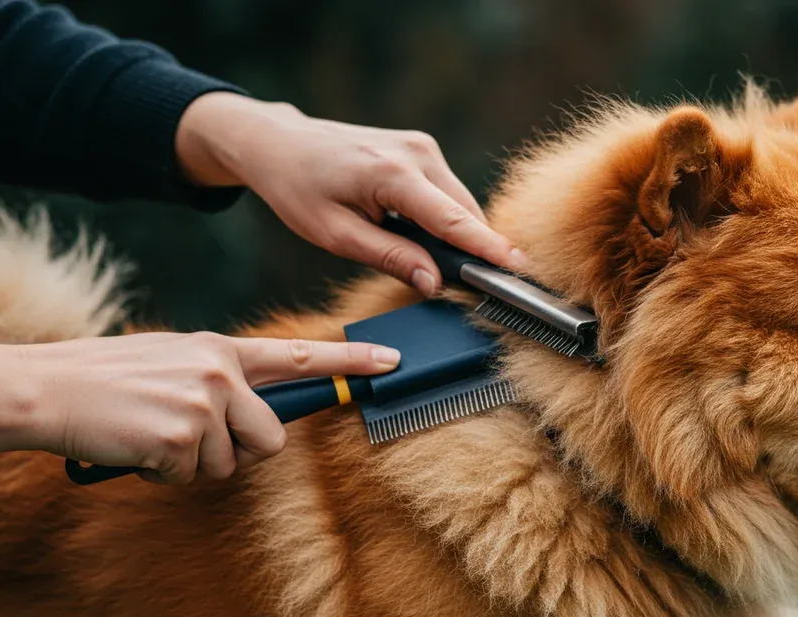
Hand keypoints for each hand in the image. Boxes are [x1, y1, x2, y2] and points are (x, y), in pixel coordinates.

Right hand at [0, 332, 400, 483]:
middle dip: (239, 449)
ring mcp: (205, 402)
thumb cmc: (111, 379)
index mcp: (222, 348)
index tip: (391, 362)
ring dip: (193, 463)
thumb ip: (220, 379)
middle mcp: (222, 371)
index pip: (300, 355)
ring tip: (154, 434)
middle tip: (191, 435)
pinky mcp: (184, 436)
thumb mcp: (175, 360)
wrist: (52, 388)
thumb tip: (254, 417)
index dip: (350, 362)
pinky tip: (139, 446)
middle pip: (272, 436)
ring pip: (231, 463)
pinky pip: (193, 476)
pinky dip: (164, 473)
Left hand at [174, 92, 527, 295]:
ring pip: (459, 204)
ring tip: (437, 265)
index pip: (451, 220)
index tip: (517, 267)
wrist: (280, 144)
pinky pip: (447, 194)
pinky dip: (445, 219)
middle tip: (473, 290)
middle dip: (473, 250)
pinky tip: (425, 239)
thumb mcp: (336, 235)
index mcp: (391, 174)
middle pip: (464, 213)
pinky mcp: (422, 150)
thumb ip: (390, 257)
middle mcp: (416, 153)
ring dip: (456, 236)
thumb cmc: (299, 188)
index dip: (487, 248)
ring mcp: (422, 147)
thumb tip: (434, 283)